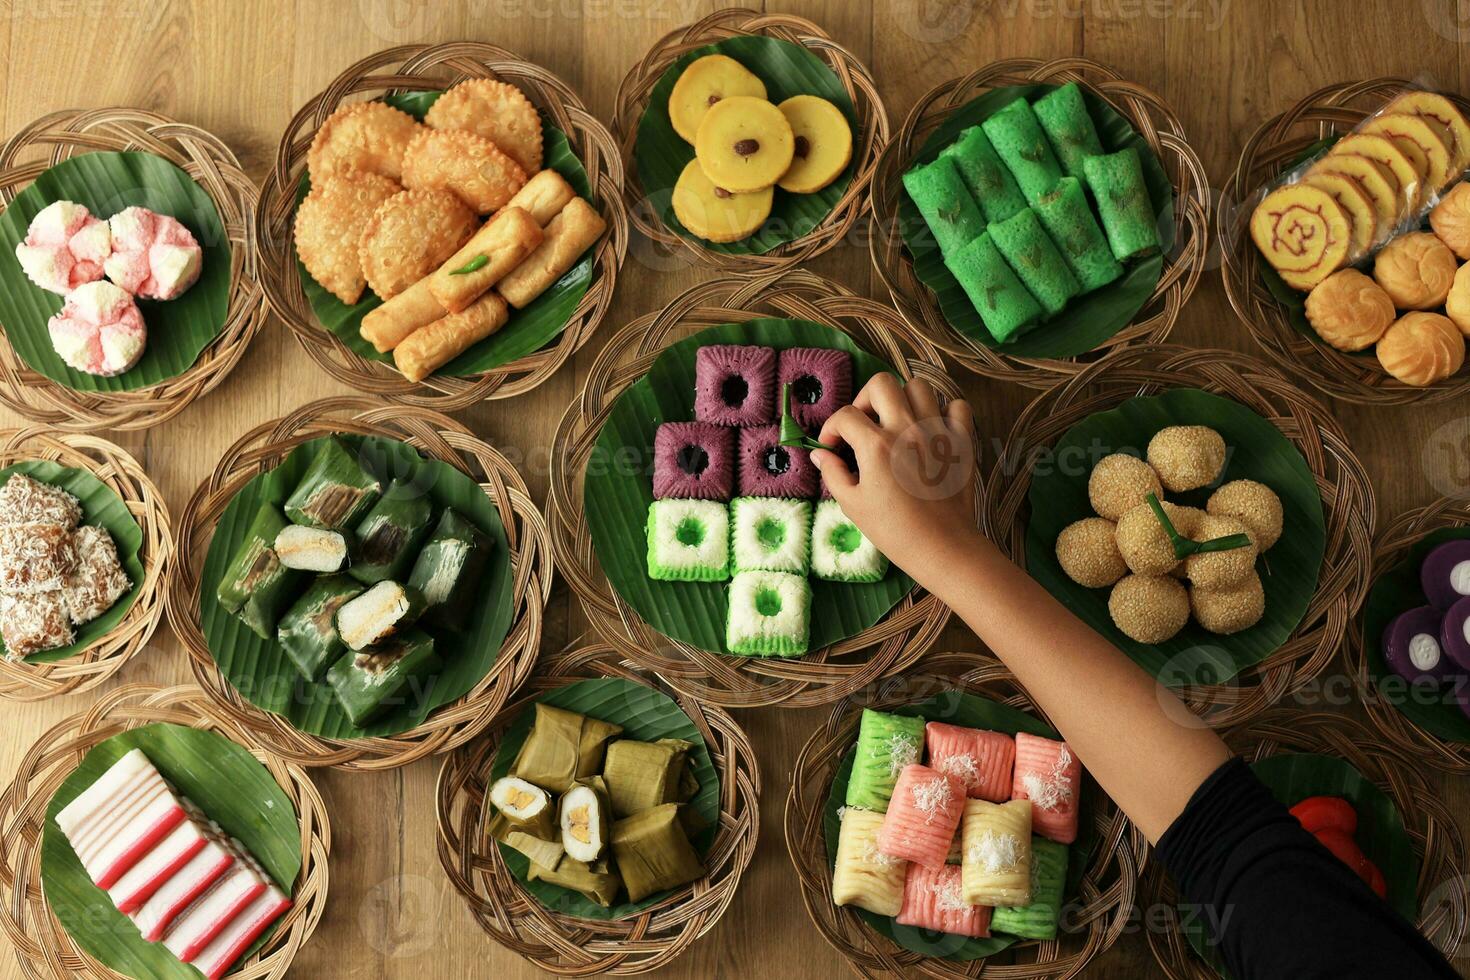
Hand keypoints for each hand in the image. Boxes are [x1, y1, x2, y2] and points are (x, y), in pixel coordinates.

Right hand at [811, 374, 979, 586]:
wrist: (942, 547)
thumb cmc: (894, 530)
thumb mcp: (853, 505)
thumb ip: (833, 473)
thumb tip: (821, 454)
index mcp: (876, 445)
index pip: (846, 416)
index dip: (832, 428)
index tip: (833, 446)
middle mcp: (907, 429)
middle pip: (881, 384)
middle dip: (865, 399)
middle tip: (864, 424)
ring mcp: (937, 431)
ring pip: (919, 386)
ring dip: (903, 399)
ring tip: (897, 422)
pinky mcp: (961, 441)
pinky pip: (957, 406)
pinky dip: (944, 411)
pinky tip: (932, 430)